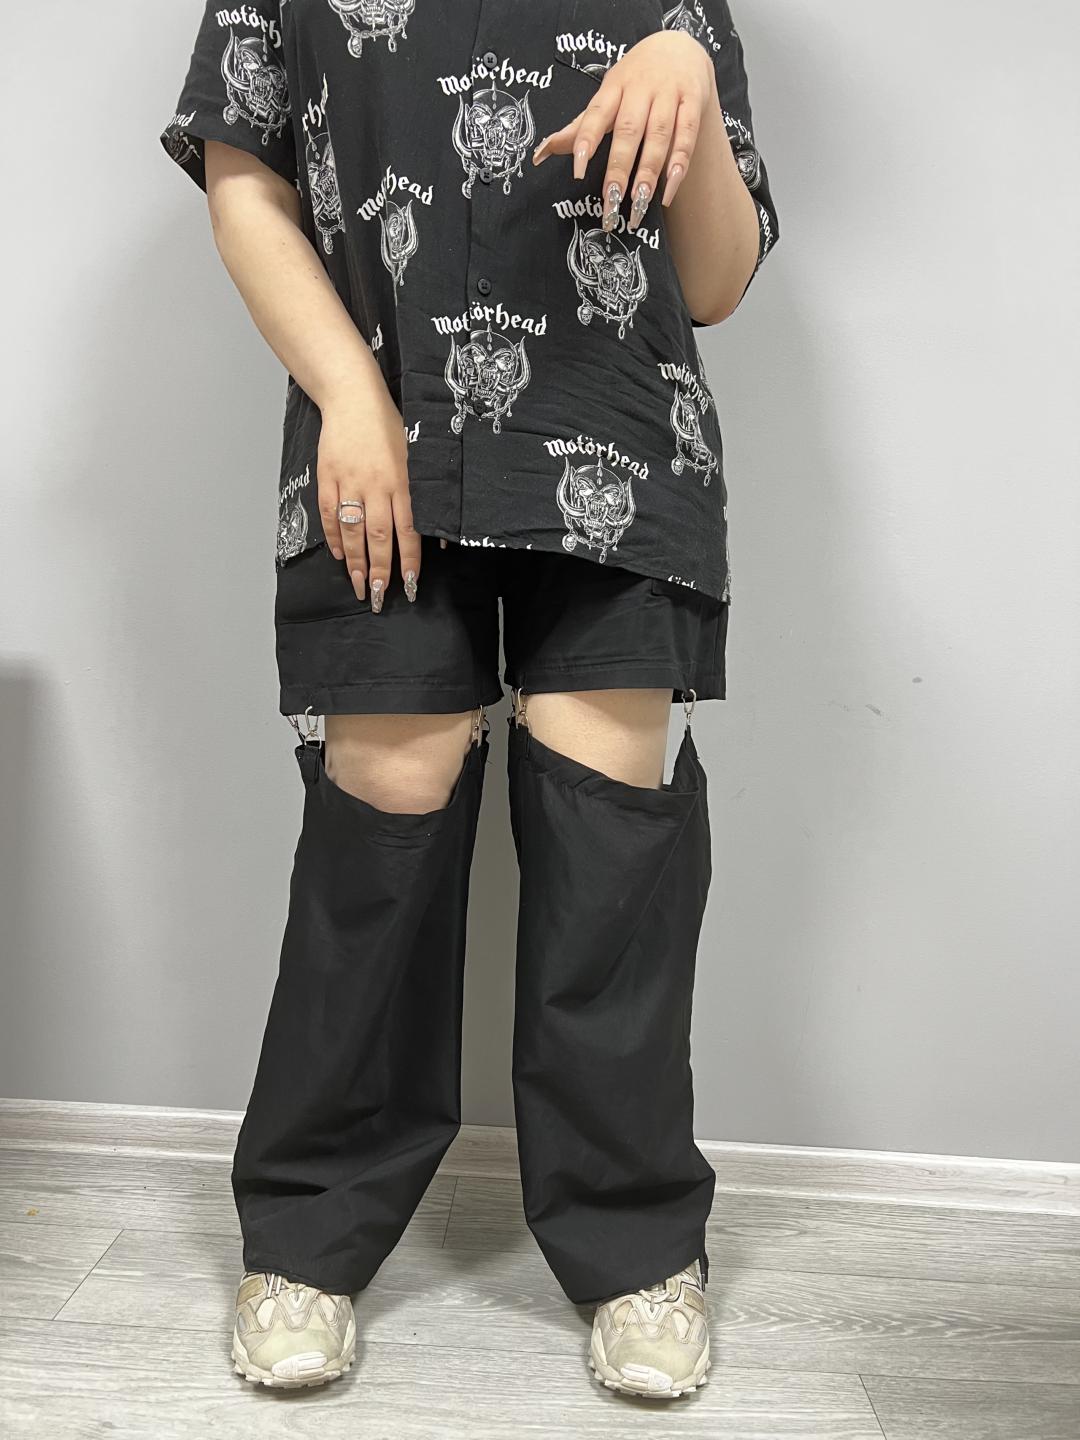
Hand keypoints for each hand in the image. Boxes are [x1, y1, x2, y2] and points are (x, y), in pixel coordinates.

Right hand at [317, 384, 419, 612]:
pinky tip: (339, 555)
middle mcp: (375, 485)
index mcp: (401, 481)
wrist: (352, 398)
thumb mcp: (417, 455)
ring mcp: (348, 482)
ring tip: (358, 586)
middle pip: (377, 536)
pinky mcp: (327, 477)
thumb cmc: (389, 426)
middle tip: (377, 596)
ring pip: (351, 530)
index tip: (409, 585)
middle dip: (378, 570)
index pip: (408, 529)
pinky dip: (333, 537)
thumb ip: (427, 493)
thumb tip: (442, 533)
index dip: (409, 560)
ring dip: (355, 561)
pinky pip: (328, 514)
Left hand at [533, 31, 716, 227]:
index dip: (586, 141)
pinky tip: (668, 190)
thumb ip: (578, 128)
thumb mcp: (606, 96)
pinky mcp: (693, 101)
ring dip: (649, 172)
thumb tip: (540, 154)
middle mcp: (641, 89)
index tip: (578, 172)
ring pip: (660, 135)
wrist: (679, 48)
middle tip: (610, 201)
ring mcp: (669, 94)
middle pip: (628, 130)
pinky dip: (679, 164)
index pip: (596, 115)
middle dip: (619, 168)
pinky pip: (688, 135)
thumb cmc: (635, 80)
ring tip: (638, 204)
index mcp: (613, 88)